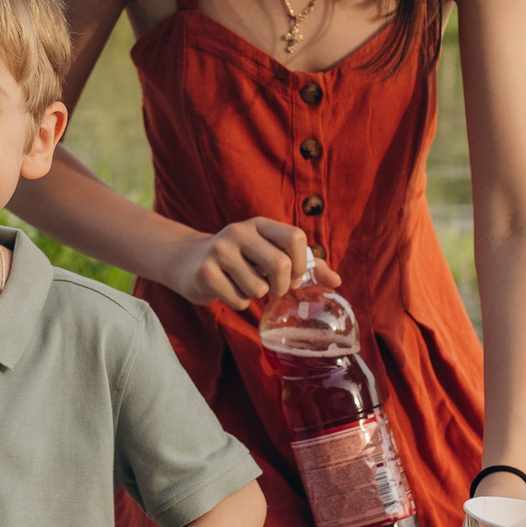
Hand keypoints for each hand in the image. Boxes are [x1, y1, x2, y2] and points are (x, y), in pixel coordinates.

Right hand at [165, 218, 341, 308]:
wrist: (188, 261)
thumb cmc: (239, 260)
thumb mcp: (268, 253)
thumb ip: (304, 266)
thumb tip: (337, 282)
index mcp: (260, 224)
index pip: (295, 237)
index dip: (302, 264)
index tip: (295, 277)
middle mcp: (240, 231)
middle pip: (280, 265)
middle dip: (282, 287)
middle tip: (274, 291)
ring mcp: (220, 250)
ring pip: (258, 288)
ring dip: (255, 296)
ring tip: (243, 285)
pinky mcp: (206, 272)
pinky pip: (238, 299)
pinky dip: (238, 302)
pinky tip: (227, 290)